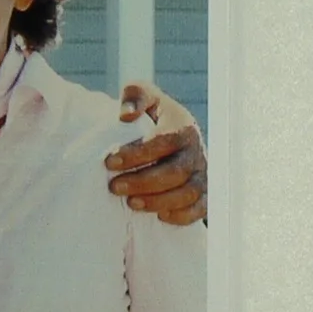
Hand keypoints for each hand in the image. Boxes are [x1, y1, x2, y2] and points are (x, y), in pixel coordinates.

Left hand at [107, 82, 207, 224]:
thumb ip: (134, 95)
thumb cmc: (150, 114)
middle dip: (143, 182)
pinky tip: (159, 216)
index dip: (135, 155)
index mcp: (183, 126)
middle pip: (175, 172)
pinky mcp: (203, 193)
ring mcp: (201, 173)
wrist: (168, 133)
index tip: (108, 162)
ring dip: (158, 201)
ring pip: (188, 193)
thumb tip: (127, 115)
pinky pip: (200, 209)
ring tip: (131, 203)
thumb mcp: (140, 95)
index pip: (162, 142)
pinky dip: (182, 216)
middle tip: (114, 187)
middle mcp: (196, 151)